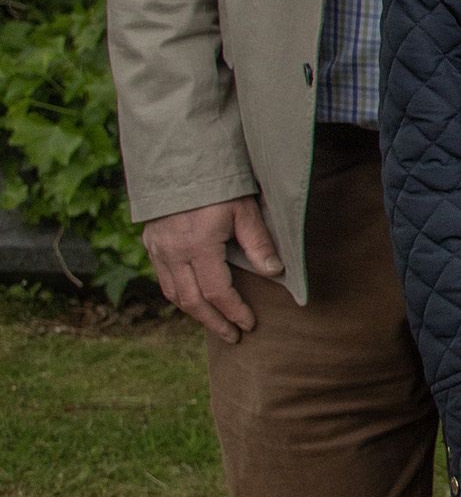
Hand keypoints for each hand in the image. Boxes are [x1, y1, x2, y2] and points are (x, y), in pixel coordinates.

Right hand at [143, 195, 283, 341]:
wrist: (180, 160)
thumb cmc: (219, 185)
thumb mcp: (245, 210)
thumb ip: (258, 243)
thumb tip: (275, 272)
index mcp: (197, 245)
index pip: (217, 292)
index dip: (234, 311)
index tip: (249, 324)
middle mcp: (172, 252)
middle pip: (192, 301)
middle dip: (214, 322)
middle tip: (233, 336)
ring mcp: (157, 249)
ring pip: (174, 293)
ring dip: (195, 312)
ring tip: (217, 323)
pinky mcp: (150, 244)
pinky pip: (164, 279)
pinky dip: (181, 295)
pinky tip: (196, 300)